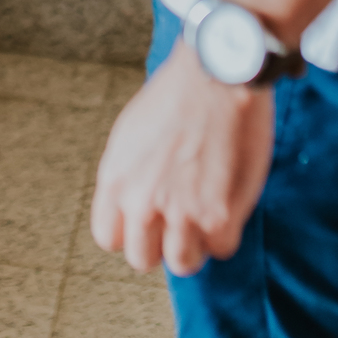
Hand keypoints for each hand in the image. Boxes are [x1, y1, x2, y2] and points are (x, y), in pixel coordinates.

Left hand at [91, 40, 274, 275]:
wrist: (217, 74)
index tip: (148, 223)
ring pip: (183, 263)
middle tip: (181, 221)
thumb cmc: (178, 94)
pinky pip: (221, 249)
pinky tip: (229, 201)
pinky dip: (228, 231)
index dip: (131, 232)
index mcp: (116, 179)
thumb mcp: (131, 133)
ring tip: (206, 213)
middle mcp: (141, 201)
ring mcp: (180, 213)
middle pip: (142, 258)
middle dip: (162, 243)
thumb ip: (130, 175)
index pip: (108, 237)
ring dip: (196, 243)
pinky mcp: (219, 216)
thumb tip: (134, 204)